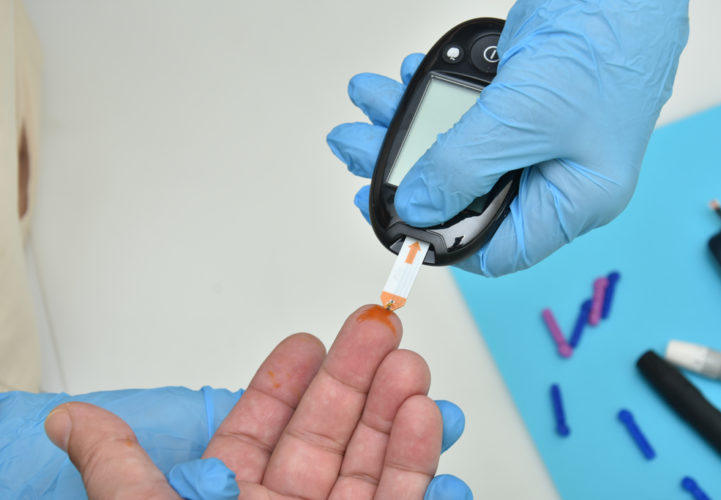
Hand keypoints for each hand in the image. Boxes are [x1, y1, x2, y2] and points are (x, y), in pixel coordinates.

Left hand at [0, 305, 469, 498]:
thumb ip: (120, 466)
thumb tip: (70, 420)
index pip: (262, 428)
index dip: (287, 381)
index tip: (309, 342)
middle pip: (327, 432)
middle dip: (354, 376)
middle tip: (375, 329)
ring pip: (371, 461)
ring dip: (393, 410)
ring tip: (407, 366)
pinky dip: (417, 462)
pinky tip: (423, 419)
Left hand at [327, 0, 688, 275]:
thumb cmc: (607, 45)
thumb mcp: (525, 116)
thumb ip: (463, 167)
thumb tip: (415, 205)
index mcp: (572, 201)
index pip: (492, 247)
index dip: (433, 237)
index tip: (387, 214)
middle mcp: (552, 178)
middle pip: (461, 195)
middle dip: (403, 169)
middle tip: (356, 148)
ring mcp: (533, 141)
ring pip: (455, 152)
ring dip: (407, 125)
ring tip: (369, 100)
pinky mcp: (518, 107)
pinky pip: (463, 116)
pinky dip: (431, 99)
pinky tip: (404, 80)